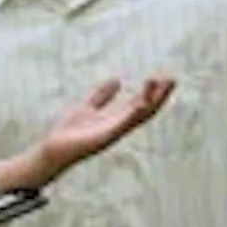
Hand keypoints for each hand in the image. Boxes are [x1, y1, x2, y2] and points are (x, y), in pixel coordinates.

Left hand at [41, 76, 175, 179]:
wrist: (53, 149)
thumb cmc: (68, 132)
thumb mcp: (87, 107)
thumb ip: (102, 95)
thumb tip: (117, 79)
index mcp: (117, 118)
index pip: (141, 103)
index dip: (153, 90)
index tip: (164, 76)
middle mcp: (120, 126)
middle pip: (147, 109)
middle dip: (161, 95)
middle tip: (173, 78)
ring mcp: (115, 132)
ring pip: (139, 116)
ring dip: (151, 100)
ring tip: (157, 82)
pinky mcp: (105, 138)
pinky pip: (123, 125)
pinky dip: (134, 114)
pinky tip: (142, 103)